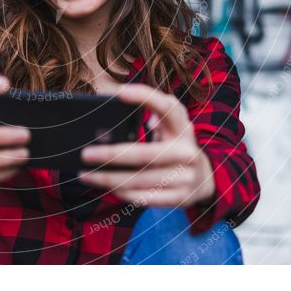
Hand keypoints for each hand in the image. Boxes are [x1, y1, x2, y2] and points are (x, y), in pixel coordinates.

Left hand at [78, 83, 215, 207]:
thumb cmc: (176, 145)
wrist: (205, 178)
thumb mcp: (173, 126)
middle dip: (111, 155)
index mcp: (183, 128)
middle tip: (85, 153)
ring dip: (109, 179)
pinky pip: (145, 198)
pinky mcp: (180, 198)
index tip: (119, 92)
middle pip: (144, 154)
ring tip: (86, 175)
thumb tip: (118, 111)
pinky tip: (106, 188)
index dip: (145, 97)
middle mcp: (187, 152)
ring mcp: (185, 177)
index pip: (167, 107)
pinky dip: (123, 193)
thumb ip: (155, 112)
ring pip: (140, 180)